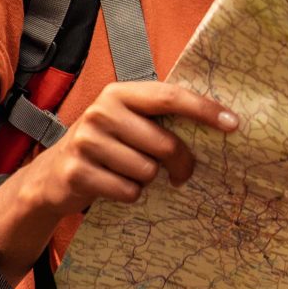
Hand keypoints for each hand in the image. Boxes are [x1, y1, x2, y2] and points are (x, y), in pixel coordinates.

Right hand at [14, 80, 237, 218]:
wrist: (54, 175)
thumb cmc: (108, 146)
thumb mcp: (129, 123)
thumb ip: (162, 117)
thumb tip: (222, 123)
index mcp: (120, 94)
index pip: (170, 97)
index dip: (204, 110)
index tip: (233, 124)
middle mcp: (101, 112)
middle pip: (165, 143)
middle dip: (181, 164)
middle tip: (182, 173)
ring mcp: (86, 141)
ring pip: (147, 171)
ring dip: (147, 180)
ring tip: (130, 174)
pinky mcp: (77, 172)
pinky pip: (128, 191)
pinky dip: (130, 194)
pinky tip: (114, 185)